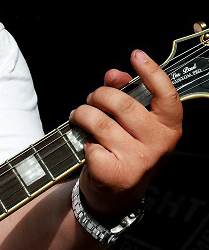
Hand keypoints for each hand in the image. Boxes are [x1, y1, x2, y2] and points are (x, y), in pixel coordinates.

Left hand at [69, 48, 182, 220]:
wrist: (114, 195)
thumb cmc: (125, 151)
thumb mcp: (132, 124)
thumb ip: (126, 94)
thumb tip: (114, 75)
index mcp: (169, 128)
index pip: (167, 95)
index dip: (152, 72)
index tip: (137, 55)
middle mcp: (159, 145)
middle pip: (122, 104)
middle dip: (98, 95)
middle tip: (91, 99)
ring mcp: (138, 160)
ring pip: (99, 122)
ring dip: (82, 114)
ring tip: (79, 117)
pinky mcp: (115, 173)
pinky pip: (89, 143)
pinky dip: (82, 140)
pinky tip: (87, 145)